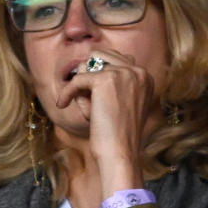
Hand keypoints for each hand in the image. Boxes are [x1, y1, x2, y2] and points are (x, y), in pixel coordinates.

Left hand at [54, 48, 154, 194]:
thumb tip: (82, 66)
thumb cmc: (116, 136)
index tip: (90, 94)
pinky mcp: (105, 80)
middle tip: (83, 99)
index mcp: (145, 77)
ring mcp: (123, 73)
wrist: (119, 152)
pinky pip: (76, 80)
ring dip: (80, 86)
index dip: (98, 74)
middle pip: (100, 55)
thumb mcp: (118, 106)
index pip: (116, 60)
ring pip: (86, 66)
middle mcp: (138, 71)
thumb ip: (109, 86)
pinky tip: (62, 104)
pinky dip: (66, 92)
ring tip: (84, 108)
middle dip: (87, 75)